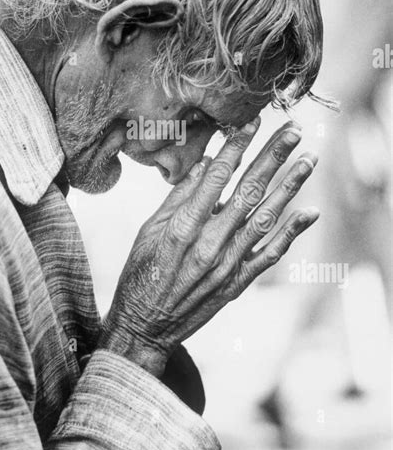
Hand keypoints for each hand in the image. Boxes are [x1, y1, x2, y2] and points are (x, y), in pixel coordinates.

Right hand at [98, 118, 318, 376]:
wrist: (145, 328)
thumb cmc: (140, 275)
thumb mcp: (148, 231)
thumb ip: (177, 198)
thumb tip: (206, 164)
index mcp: (183, 226)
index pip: (217, 177)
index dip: (237, 146)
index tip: (253, 121)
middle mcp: (209, 243)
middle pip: (248, 191)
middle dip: (273, 157)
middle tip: (294, 131)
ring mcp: (227, 265)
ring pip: (265, 218)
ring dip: (290, 187)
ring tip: (308, 160)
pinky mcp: (237, 283)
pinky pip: (269, 254)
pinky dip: (291, 233)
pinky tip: (309, 212)